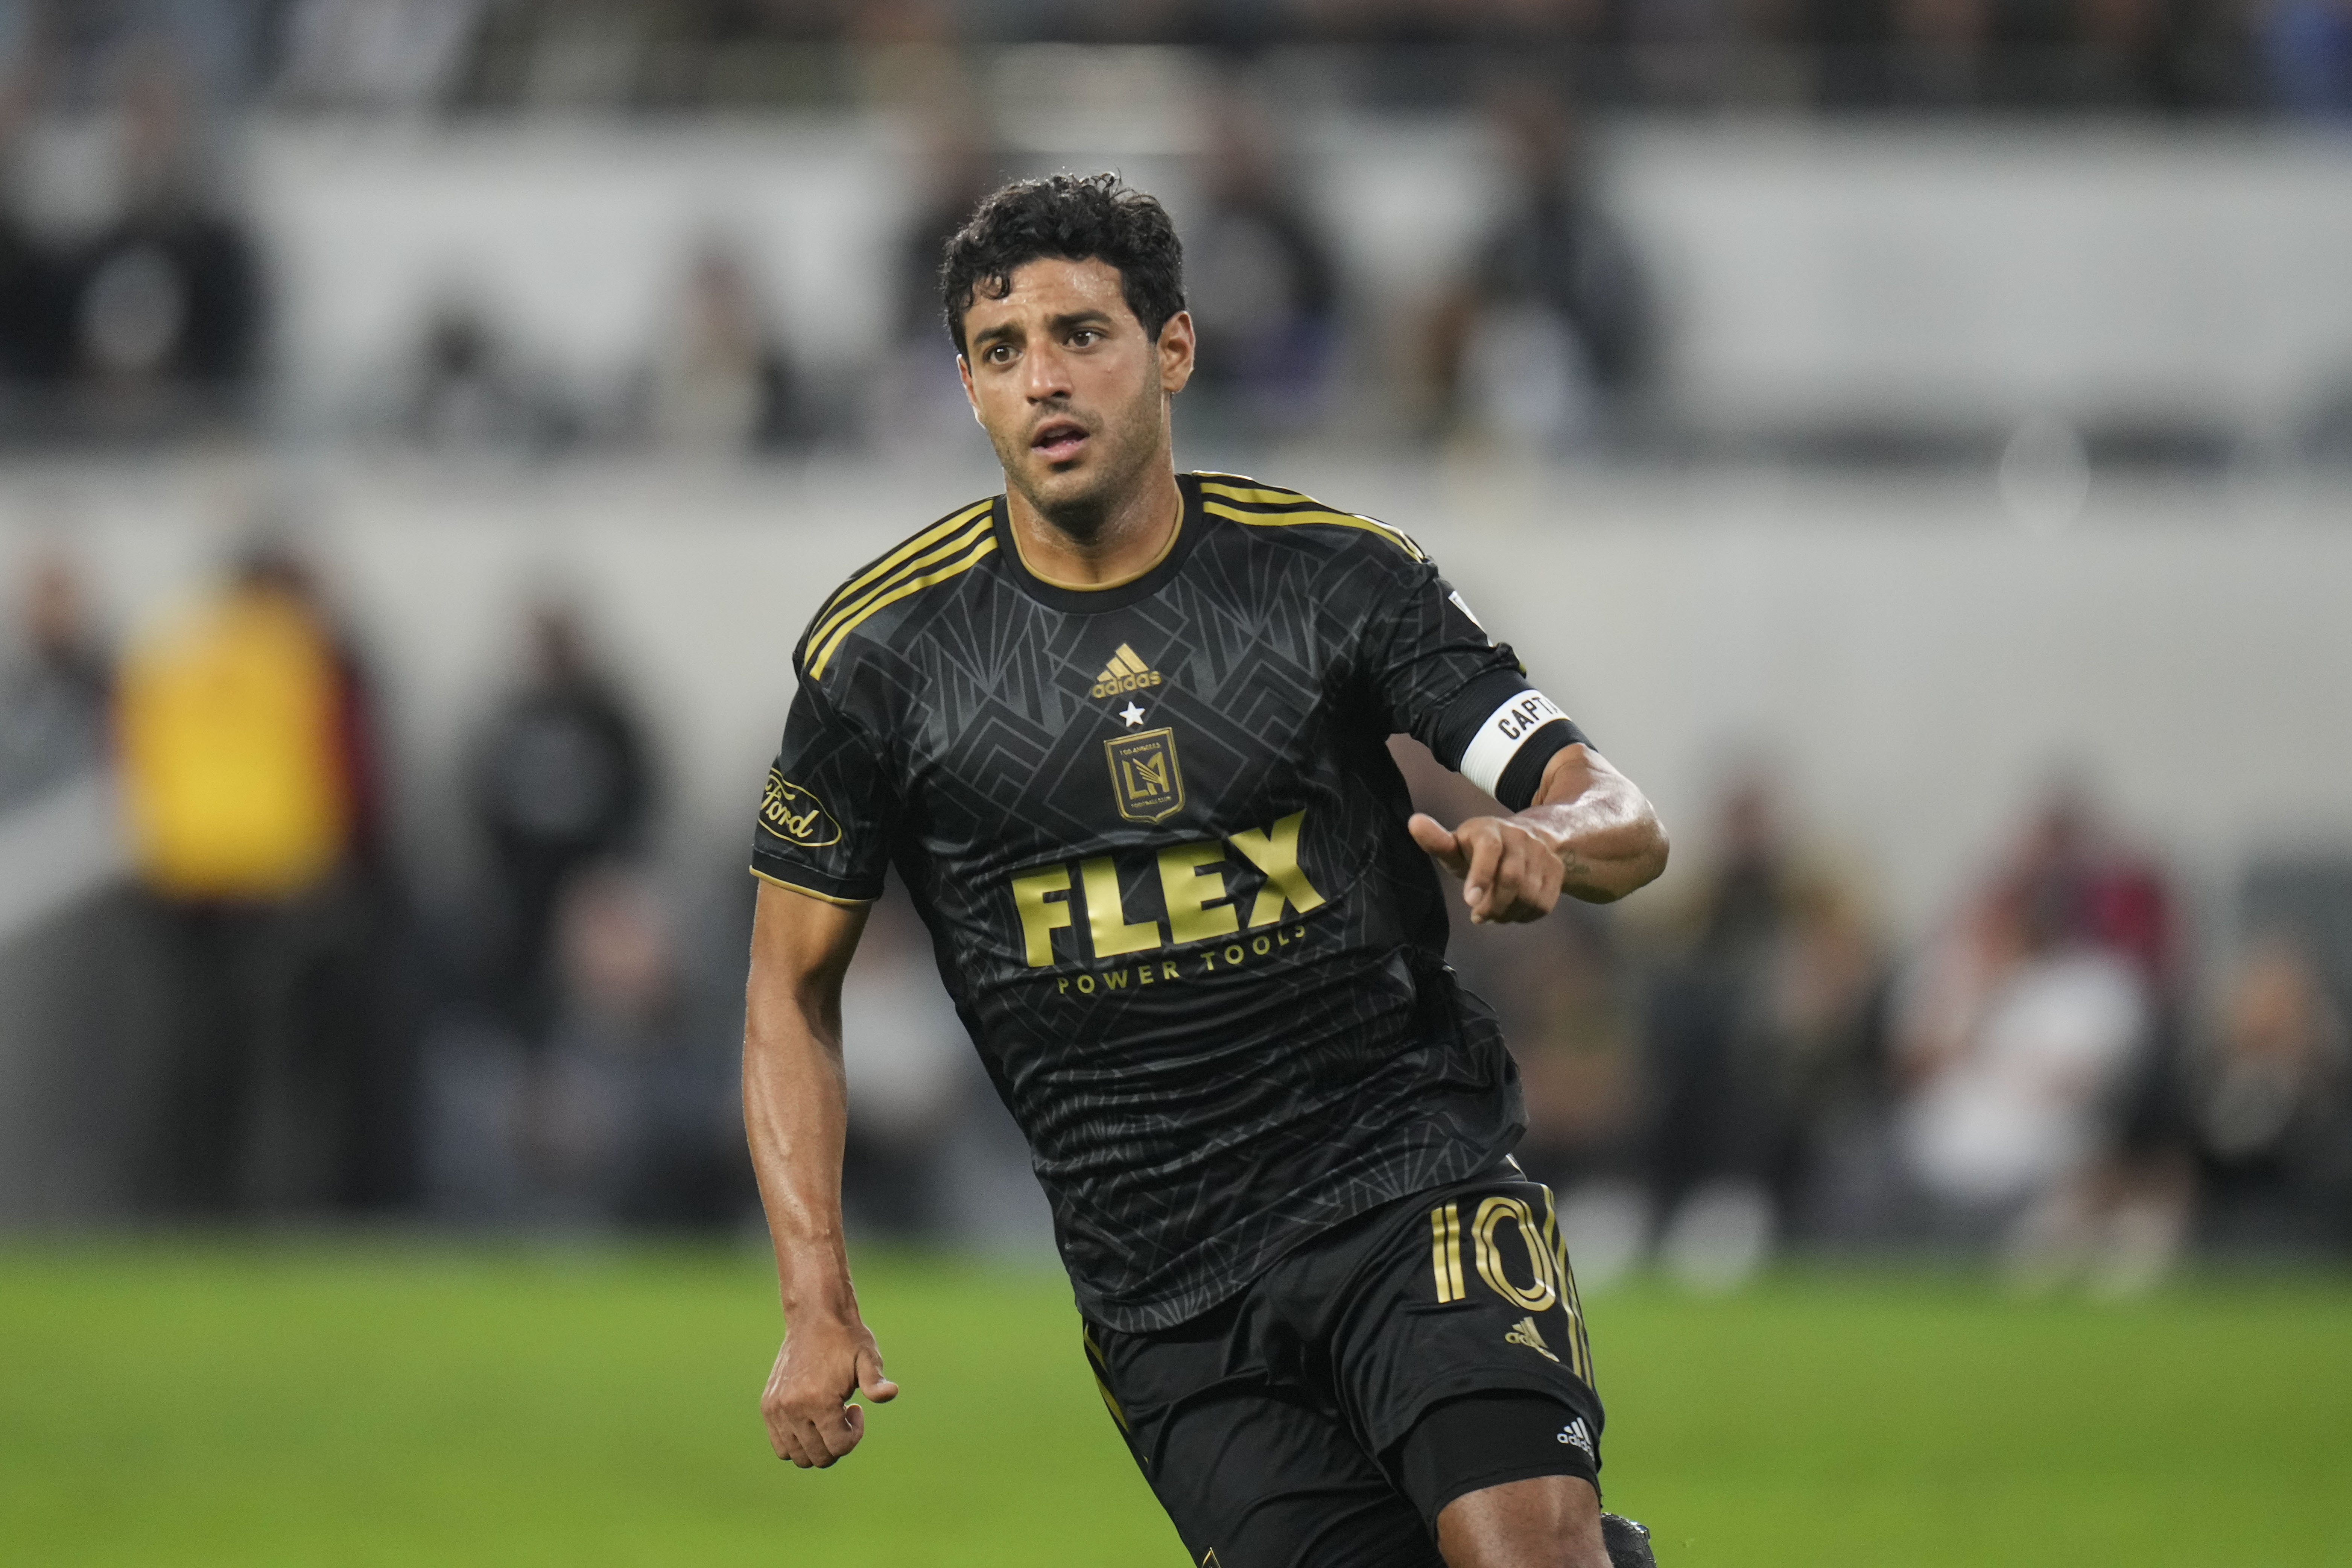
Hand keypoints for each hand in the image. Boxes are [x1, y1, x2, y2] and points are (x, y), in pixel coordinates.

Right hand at [762, 1309, 898, 1468]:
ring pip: (797, 1456)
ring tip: (827, 1416)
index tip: (857, 1409)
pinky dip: (798, 1442)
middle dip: (837, 1443)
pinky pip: (781, 1445)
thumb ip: (876, 1382)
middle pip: (818, 1457)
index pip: (838, 1446)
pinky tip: (811, 1417)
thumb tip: (891, 1392)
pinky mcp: (768, 1406)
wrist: (814, 1317)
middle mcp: (793, 1408)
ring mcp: (777, 1409)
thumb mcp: (867, 1357)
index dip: (854, 1435)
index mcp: (818, 1400)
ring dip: (817, 1445)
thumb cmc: (846, 1339)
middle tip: (844, 1414)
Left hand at [1408, 811, 1565, 923]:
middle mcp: (1520, 837)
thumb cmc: (1479, 848)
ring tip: (1493, 913)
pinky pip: (1542, 904)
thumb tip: (1413, 822)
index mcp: (1490, 829)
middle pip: (1512, 879)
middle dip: (1494, 905)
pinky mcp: (1556, 871)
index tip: (1470, 902)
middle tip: (1479, 916)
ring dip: (1507, 913)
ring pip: (1529, 895)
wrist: (1525, 840)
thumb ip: (1436, 840)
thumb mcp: (1456, 845)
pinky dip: (1523, 915)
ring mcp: (1542, 854)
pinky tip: (1511, 911)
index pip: (1489, 849)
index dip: (1480, 876)